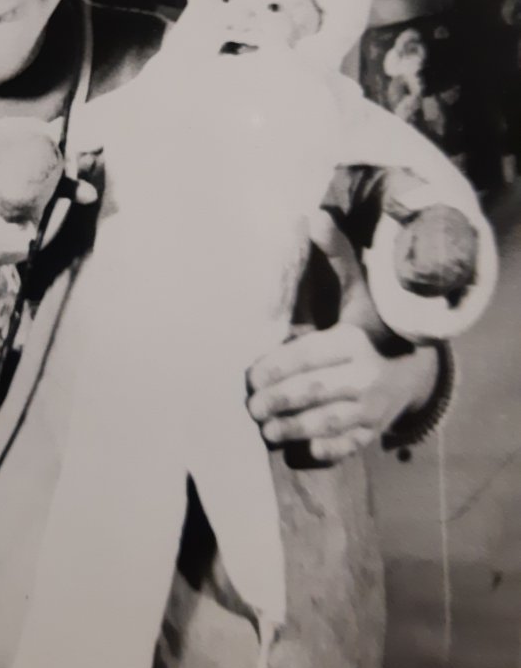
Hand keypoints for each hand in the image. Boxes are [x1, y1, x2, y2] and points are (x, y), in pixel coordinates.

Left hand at [245, 209, 439, 462]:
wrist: (415, 366)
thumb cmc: (372, 324)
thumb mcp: (359, 289)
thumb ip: (336, 256)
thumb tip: (315, 216)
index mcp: (355, 341)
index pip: (308, 355)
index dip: (275, 366)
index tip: (251, 375)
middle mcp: (365, 376)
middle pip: (313, 392)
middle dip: (278, 400)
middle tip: (251, 406)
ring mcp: (371, 408)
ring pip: (326, 423)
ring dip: (292, 428)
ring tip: (265, 429)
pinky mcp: (372, 431)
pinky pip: (347, 446)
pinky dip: (324, 451)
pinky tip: (300, 450)